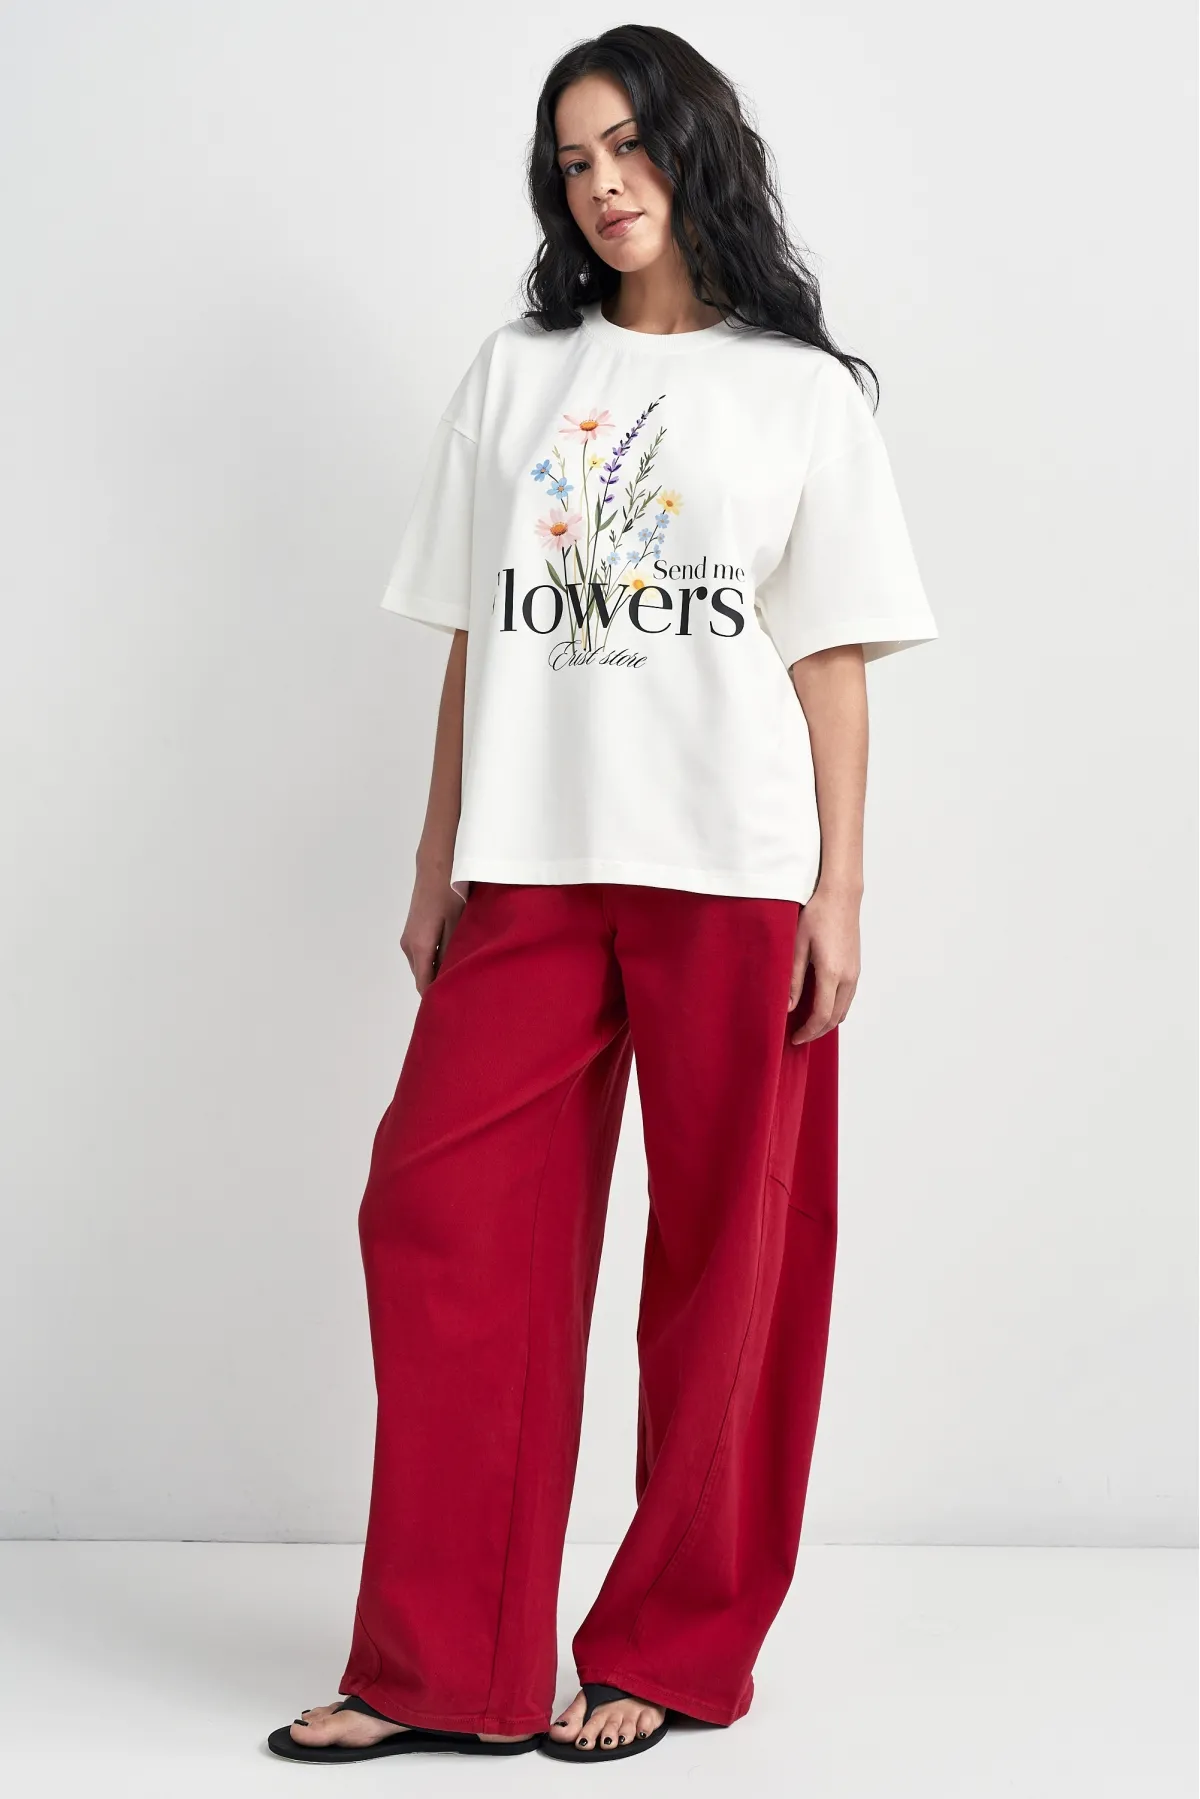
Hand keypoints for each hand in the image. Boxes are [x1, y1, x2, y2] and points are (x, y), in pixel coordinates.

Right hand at [400, 865, 465, 995]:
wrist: (436, 866)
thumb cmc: (450, 892)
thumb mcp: (458, 923)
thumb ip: (453, 952)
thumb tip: (451, 977)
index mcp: (419, 947)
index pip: (424, 985)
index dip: (436, 999)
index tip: (452, 1008)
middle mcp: (409, 946)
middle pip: (422, 977)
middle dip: (439, 986)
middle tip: (464, 992)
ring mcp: (408, 938)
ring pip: (423, 966)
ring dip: (438, 972)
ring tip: (462, 974)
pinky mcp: (412, 931)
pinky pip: (423, 954)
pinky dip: (435, 959)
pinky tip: (454, 955)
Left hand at [788, 882, 860, 1042]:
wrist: (841, 895)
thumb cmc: (817, 914)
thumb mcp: (797, 946)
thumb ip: (793, 979)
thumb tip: (788, 1006)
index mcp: (832, 973)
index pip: (822, 1016)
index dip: (808, 1032)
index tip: (794, 1038)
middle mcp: (848, 977)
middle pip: (836, 1018)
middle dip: (817, 1031)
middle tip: (799, 1035)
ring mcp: (855, 972)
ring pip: (844, 1009)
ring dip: (827, 1021)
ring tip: (807, 1022)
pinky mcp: (856, 966)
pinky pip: (847, 997)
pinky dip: (835, 1008)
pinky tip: (820, 1003)